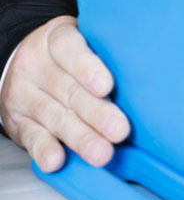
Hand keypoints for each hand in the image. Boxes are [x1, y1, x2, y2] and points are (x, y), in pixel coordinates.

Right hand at [0, 16, 129, 171]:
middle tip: (119, 130)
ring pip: (54, 117)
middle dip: (96, 113)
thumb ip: (106, 49)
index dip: (88, 68)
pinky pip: (30, 136)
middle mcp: (36, 65)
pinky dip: (44, 149)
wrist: (21, 59)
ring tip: (101, 153)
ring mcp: (24, 95)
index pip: (69, 49)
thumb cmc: (68, 52)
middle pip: (68, 90)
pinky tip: (57, 160)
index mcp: (56, 39)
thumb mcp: (83, 38)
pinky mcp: (17, 121)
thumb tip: (150, 69)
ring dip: (80, 138)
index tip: (107, 86)